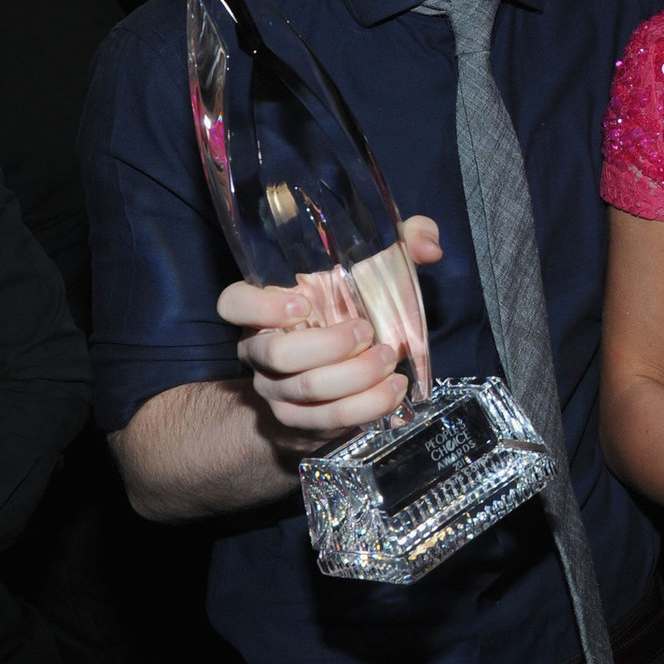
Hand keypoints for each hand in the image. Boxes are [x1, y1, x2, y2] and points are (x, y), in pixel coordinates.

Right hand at [217, 215, 441, 451]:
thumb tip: (429, 247)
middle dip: (329, 346)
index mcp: (264, 307)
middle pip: (277, 355)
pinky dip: (365, 406)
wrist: (338, 371)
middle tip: (367, 332)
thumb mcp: (371, 271)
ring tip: (390, 361)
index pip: (234, 304)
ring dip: (356, 377)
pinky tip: (393, 390)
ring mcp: (276, 388)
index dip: (260, 307)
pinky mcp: (298, 419)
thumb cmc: (349, 309)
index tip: (304, 303)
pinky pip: (327, 419)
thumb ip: (401, 244)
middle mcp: (261, 349)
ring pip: (306, 389)